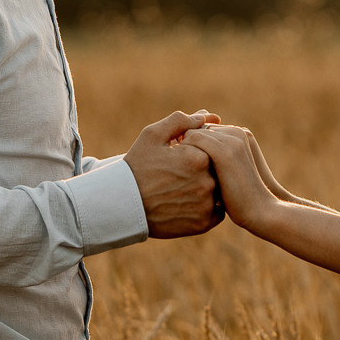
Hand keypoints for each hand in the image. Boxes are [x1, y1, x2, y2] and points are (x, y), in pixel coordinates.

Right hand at [124, 110, 223, 237]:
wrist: (121, 205)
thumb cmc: (136, 166)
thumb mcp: (153, 135)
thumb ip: (181, 121)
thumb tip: (208, 116)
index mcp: (198, 157)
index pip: (210, 148)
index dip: (194, 151)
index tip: (177, 157)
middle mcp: (206, 182)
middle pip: (216, 170)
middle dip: (202, 169)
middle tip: (177, 176)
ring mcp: (206, 205)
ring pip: (218, 190)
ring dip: (207, 188)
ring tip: (181, 189)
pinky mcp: (203, 224)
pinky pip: (217, 211)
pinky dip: (208, 207)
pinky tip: (188, 203)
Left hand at [182, 125, 282, 231]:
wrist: (260, 210)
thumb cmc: (239, 196)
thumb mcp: (226, 173)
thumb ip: (213, 158)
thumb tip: (192, 152)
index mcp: (240, 133)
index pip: (204, 129)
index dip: (190, 144)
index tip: (180, 162)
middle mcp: (236, 131)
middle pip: (197, 129)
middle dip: (185, 144)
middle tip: (175, 165)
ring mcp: (232, 140)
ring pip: (193, 133)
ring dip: (182, 148)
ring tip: (176, 169)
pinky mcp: (224, 151)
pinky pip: (193, 140)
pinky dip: (182, 151)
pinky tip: (178, 171)